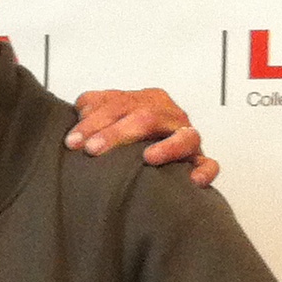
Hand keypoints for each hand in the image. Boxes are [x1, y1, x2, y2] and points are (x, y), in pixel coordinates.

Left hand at [66, 88, 218, 186]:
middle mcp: (170, 115)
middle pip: (147, 117)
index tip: (72, 141)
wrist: (155, 149)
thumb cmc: (128, 131)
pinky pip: (209, 164)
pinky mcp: (199, 160)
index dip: (93, 121)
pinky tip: (191, 181)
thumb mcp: (109, 113)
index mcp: (148, 100)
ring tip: (147, 158)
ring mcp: (187, 137)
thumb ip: (94, 106)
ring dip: (166, 147)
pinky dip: (204, 171)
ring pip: (185, 137)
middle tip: (92, 150)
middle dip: (116, 133)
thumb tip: (81, 109)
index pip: (120, 104)